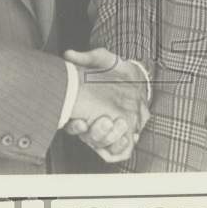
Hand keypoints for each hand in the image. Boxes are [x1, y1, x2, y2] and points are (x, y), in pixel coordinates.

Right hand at [63, 48, 149, 162]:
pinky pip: (119, 152)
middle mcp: (92, 124)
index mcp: (83, 110)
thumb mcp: (103, 60)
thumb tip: (69, 55)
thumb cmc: (115, 71)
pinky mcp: (123, 135)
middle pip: (89, 139)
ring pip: (103, 146)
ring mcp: (107, 132)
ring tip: (120, 123)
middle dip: (97, 133)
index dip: (75, 126)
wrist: (137, 78)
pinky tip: (128, 136)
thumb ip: (87, 58)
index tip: (81, 121)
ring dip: (110, 138)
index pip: (73, 124)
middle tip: (106, 120)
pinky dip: (121, 147)